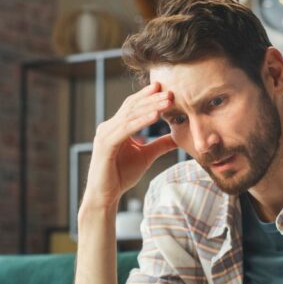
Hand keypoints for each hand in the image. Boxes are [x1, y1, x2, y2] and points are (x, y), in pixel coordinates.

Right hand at [81, 82, 177, 210]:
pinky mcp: (105, 145)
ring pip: (130, 116)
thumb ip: (159, 144)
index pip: (132, 106)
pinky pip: (126, 129)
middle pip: (132, 107)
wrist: (106, 195)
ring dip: (150, 107)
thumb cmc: (121, 176)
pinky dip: (141, 122)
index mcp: (115, 127)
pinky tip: (156, 116)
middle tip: (170, 91)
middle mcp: (108, 127)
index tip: (165, 88)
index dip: (147, 96)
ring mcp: (105, 134)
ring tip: (167, 101)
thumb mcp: (146, 156)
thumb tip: (176, 137)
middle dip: (152, 98)